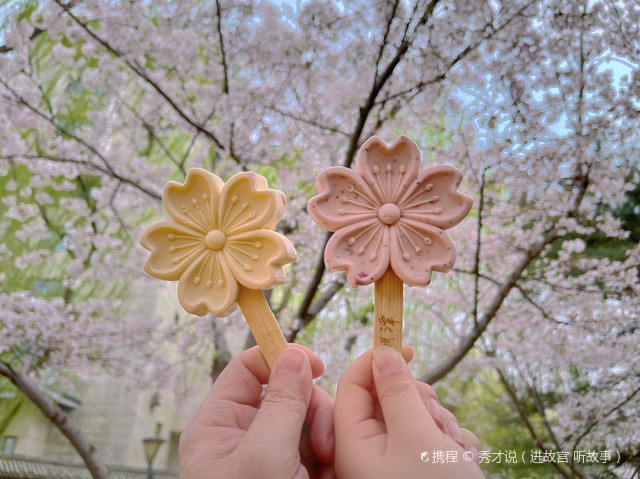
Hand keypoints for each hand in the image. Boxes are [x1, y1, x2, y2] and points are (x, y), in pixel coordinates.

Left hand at [179, 345, 334, 478]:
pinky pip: (314, 447)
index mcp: (218, 423)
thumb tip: (294, 356)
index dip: (282, 358)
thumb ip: (282, 403)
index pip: (248, 369)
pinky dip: (328, 456)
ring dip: (325, 436)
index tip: (316, 365)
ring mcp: (266, 454)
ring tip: (329, 463)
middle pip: (286, 393)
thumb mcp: (264, 455)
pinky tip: (329, 472)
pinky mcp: (288, 471)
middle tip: (325, 440)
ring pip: (306, 420)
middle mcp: (241, 435)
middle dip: (313, 411)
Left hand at [334, 346, 483, 478]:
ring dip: (438, 420)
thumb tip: (381, 352)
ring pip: (412, 415)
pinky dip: (446, 439)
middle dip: (417, 399)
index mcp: (352, 443)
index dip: (376, 360)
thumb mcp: (416, 436)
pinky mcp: (413, 468)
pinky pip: (427, 436)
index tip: (406, 346)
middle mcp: (367, 453)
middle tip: (436, 417)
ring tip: (454, 445)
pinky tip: (463, 456)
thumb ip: (395, 391)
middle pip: (386, 397)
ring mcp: (391, 462)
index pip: (353, 385)